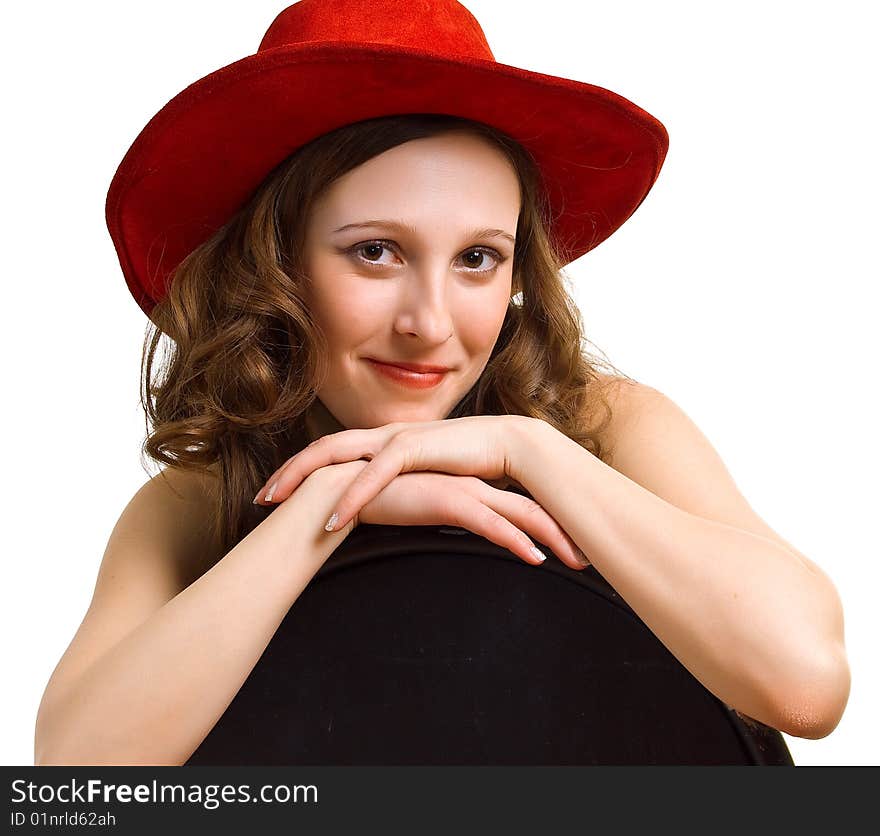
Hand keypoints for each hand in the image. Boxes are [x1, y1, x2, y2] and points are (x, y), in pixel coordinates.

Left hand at [254, 416, 523, 530]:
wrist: (509, 444)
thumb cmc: (471, 462)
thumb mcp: (427, 475)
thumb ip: (403, 484)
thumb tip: (387, 505)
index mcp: (382, 440)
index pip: (331, 451)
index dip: (300, 470)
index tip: (276, 493)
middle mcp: (382, 434)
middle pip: (322, 448)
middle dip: (288, 472)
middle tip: (260, 499)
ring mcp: (396, 437)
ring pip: (337, 454)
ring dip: (304, 479)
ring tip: (278, 504)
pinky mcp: (415, 448)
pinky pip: (373, 474)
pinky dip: (350, 497)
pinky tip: (331, 520)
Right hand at [314, 460, 590, 570]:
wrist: (346, 490)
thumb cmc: (383, 501)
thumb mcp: (426, 510)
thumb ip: (447, 516)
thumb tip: (463, 532)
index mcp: (471, 486)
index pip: (520, 503)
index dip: (549, 523)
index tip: (570, 545)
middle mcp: (474, 485)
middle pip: (532, 508)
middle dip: (564, 531)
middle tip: (589, 556)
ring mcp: (464, 490)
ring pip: (522, 515)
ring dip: (553, 538)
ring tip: (579, 561)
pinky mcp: (449, 500)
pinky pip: (492, 524)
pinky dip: (518, 541)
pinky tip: (537, 559)